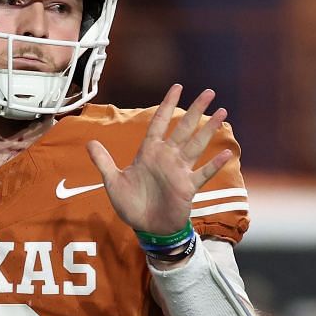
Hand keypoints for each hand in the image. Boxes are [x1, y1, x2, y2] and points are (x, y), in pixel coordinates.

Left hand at [86, 84, 231, 242]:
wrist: (146, 228)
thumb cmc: (131, 204)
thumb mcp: (112, 181)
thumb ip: (103, 161)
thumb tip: (89, 142)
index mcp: (149, 152)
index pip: (159, 123)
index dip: (167, 105)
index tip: (177, 87)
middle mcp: (167, 158)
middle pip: (184, 128)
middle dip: (196, 110)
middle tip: (209, 92)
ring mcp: (179, 171)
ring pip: (196, 145)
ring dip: (209, 129)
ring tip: (222, 112)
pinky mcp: (188, 187)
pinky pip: (203, 173)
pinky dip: (214, 164)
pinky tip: (226, 153)